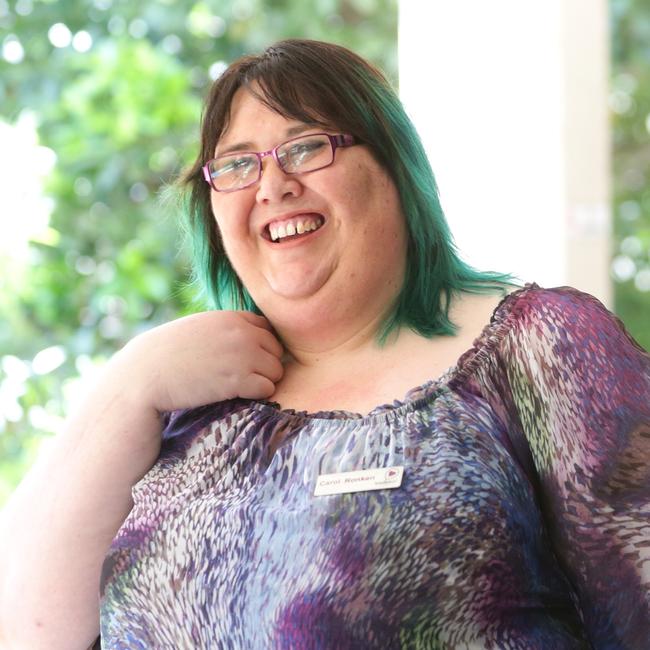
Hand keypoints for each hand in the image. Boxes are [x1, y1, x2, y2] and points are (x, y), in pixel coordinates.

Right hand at [123, 310, 283, 411]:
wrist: (146, 374)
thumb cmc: (168, 353)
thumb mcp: (199, 328)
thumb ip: (225, 327)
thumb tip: (248, 333)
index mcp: (232, 318)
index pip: (267, 329)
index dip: (260, 346)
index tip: (245, 359)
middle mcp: (243, 333)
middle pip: (276, 351)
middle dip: (265, 365)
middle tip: (243, 376)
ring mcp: (243, 356)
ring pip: (276, 371)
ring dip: (263, 381)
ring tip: (239, 386)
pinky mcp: (239, 380)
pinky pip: (268, 388)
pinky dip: (257, 395)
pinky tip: (238, 395)